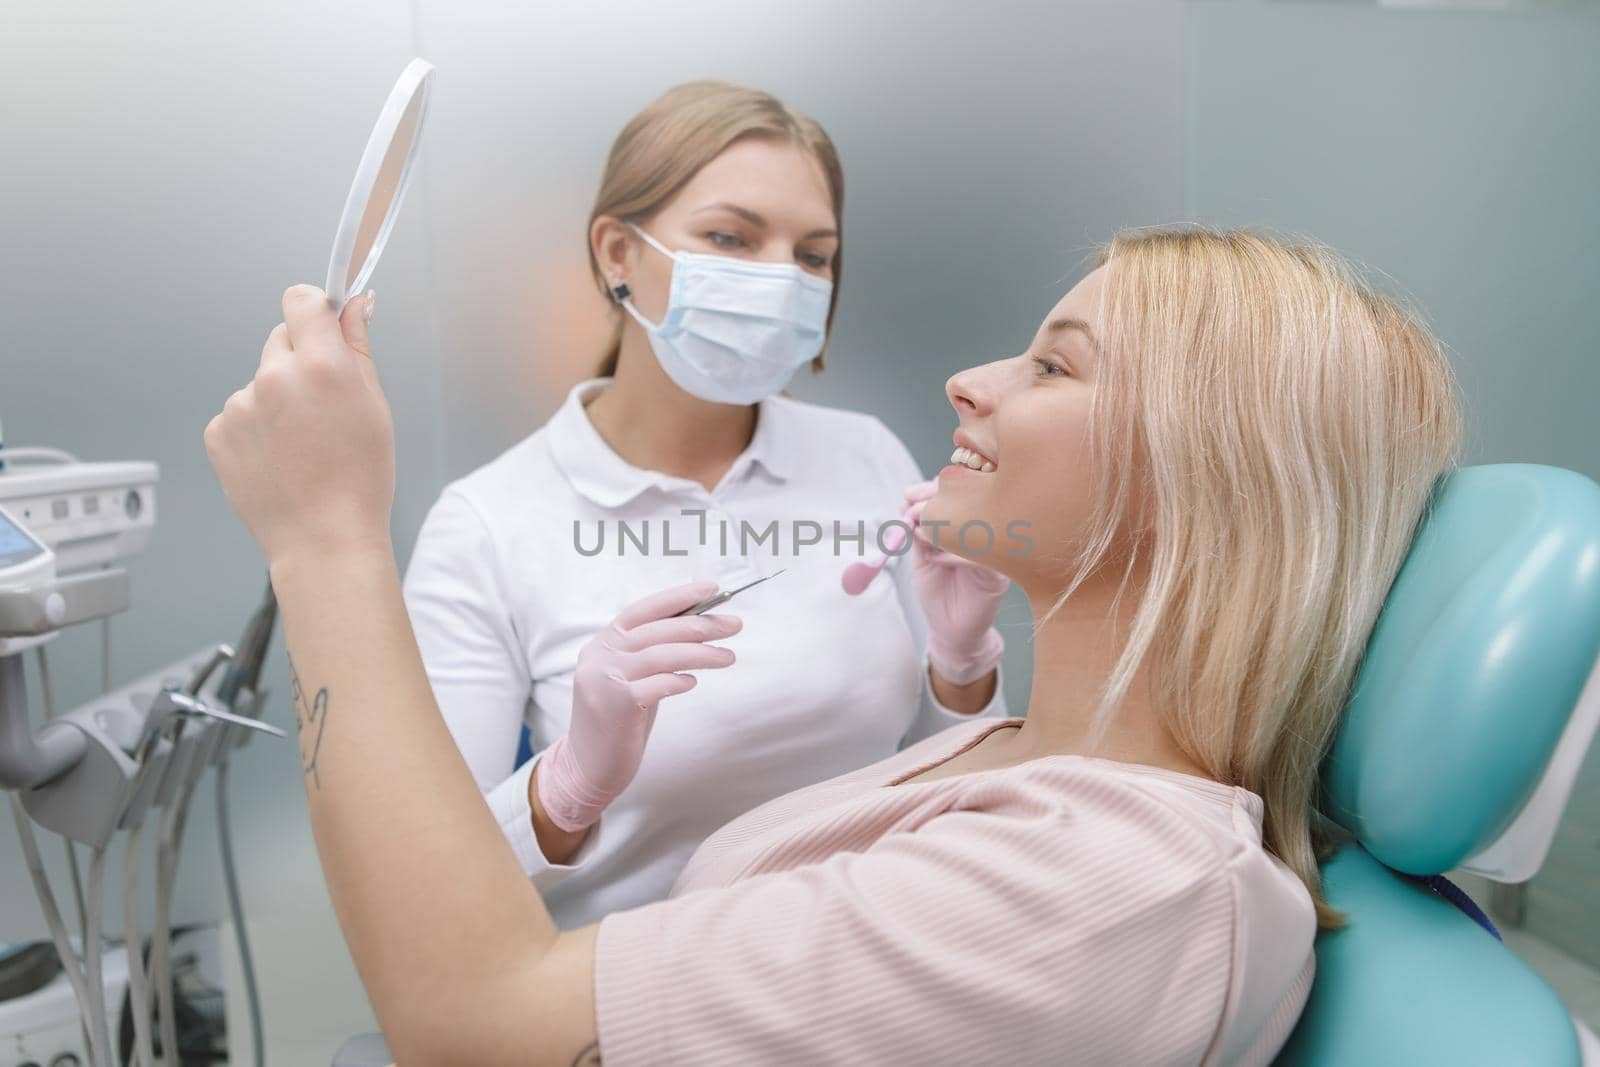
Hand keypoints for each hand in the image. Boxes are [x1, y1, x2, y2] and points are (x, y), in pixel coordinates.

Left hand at [204, 286, 390, 569]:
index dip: (315, 310)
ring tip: (301, 444)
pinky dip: (257, 428)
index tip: (323, 325)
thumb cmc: (359, 480)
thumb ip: (359, 347)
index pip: (302, 300)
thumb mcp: (375, 406)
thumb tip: (356, 305)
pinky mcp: (218, 432)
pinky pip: (240, 413)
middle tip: (323, 405)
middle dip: (300, 360)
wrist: (323, 539)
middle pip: (280, 339)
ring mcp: (240, 406)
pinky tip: (280, 458)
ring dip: (277, 399)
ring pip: (261, 381)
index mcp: (322, 366)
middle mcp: (275, 378)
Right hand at [537, 581, 742, 831]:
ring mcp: (604, 680)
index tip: (712, 589)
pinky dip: (678, 680)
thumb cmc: (619, 718)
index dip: (678, 596)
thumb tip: (700, 623)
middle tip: (735, 624)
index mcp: (604, 642)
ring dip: (700, 653)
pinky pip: (655, 685)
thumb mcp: (632, 676)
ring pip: (661, 655)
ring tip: (728, 656)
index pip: (644, 609)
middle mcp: (600, 655)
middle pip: (658, 630)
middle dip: (701, 624)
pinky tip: (693, 682)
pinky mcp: (614, 706)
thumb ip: (654, 651)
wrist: (587, 766)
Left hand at [903, 480, 1009, 684]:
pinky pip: (981, 555)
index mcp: (972, 523)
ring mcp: (996, 553)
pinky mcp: (1000, 575)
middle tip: (911, 508)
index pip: (960, 491)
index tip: (907, 495)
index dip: (932, 488)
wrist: (949, 630)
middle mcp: (989, 534)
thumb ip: (918, 528)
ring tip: (920, 532)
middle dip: (936, 498)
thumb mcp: (922, 554)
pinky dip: (955, 553)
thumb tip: (907, 500)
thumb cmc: (938, 590)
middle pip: (971, 499)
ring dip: (944, 522)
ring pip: (978, 523)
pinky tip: (937, 559)